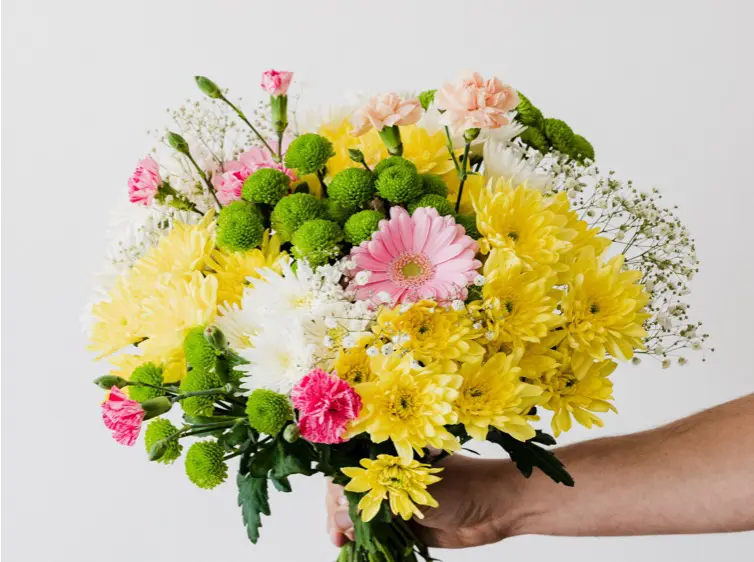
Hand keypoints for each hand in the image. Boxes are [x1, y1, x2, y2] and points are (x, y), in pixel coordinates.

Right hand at [326, 454, 523, 548]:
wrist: (499, 507)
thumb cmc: (462, 485)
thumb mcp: (415, 491)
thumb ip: (376, 501)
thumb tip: (342, 517)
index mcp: (390, 455)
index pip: (350, 467)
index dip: (336, 488)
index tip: (334, 509)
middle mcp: (390, 475)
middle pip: (351, 492)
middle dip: (340, 513)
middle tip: (339, 534)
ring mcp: (397, 499)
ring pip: (362, 514)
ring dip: (350, 529)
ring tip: (344, 543)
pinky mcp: (407, 523)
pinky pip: (380, 532)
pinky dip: (367, 541)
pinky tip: (355, 548)